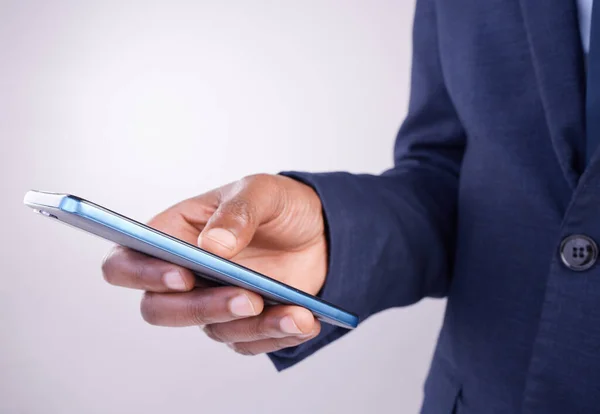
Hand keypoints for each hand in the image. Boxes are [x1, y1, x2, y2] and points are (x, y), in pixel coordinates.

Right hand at [101, 174, 326, 354]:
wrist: (320, 230)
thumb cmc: (277, 205)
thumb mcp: (261, 192)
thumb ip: (237, 212)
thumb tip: (213, 246)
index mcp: (172, 235)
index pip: (126, 262)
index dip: (142, 275)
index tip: (184, 276)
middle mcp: (184, 275)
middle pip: (161, 310)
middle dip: (201, 308)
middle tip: (248, 298)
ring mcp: (212, 302)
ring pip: (211, 330)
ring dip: (252, 325)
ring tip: (296, 312)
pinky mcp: (242, 324)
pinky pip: (248, 343)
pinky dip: (277, 335)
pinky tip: (304, 321)